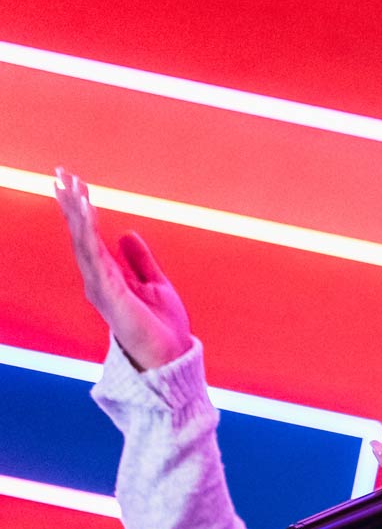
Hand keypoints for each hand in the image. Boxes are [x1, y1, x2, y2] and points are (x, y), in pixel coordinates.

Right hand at [55, 168, 192, 370]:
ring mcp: (101, 286)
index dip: (81, 209)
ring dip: (77, 212)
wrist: (172, 355)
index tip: (75, 182)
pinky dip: (90, 232)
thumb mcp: (154, 283)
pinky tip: (87, 211)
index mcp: (108, 276)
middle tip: (61, 172)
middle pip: (80, 234)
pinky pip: (96, 256)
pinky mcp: (110, 292)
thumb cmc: (162, 325)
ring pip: (83, 241)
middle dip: (70, 203)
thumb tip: (126, 234)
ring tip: (70, 184)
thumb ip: (139, 260)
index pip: (90, 235)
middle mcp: (98, 279)